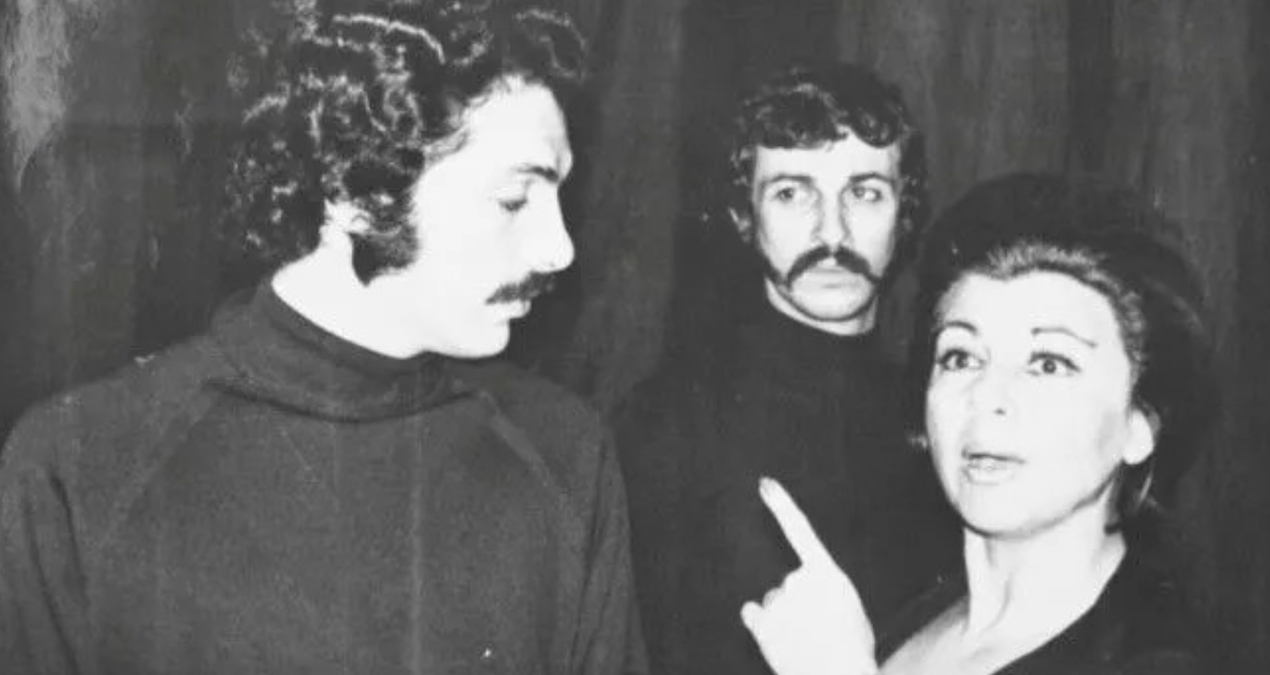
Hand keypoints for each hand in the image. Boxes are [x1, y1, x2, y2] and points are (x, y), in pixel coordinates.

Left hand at [740, 477, 877, 674]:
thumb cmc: (852, 651)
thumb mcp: (850, 611)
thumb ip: (827, 593)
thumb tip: (810, 597)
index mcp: (828, 574)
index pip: (801, 531)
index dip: (781, 505)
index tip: (764, 483)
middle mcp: (798, 580)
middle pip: (787, 584)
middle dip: (795, 603)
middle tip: (815, 629)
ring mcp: (778, 600)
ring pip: (773, 603)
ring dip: (782, 619)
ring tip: (803, 641)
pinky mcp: (761, 621)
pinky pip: (753, 614)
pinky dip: (760, 625)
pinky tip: (779, 641)